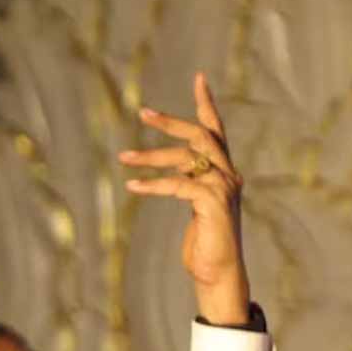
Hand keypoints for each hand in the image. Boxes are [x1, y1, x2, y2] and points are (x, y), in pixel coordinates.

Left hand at [119, 72, 249, 325]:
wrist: (218, 273)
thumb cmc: (204, 243)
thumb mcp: (196, 206)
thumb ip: (190, 183)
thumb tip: (173, 169)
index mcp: (224, 172)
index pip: (216, 130)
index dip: (207, 104)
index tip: (199, 77)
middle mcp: (228, 175)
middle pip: (201, 135)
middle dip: (171, 122)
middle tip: (142, 112)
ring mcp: (223, 188)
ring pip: (186, 158)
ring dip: (151, 155)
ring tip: (124, 156)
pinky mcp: (213, 204)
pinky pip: (179, 185)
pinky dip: (154, 184)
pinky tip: (133, 187)